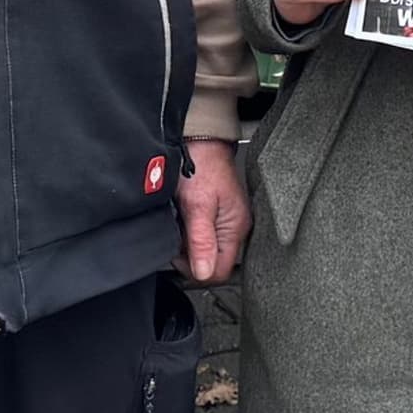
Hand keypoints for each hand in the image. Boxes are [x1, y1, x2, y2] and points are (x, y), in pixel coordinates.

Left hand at [176, 138, 251, 282]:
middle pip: (213, 262)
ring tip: (180, 222)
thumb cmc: (201, 165)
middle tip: (177, 235)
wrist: (200, 140)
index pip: (220, 271)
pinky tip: (184, 217)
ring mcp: (227, 221)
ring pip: (206, 250)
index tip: (178, 254)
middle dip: (191, 256)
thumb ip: (201, 241)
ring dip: (189, 243)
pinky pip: (203, 236)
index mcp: (235, 228)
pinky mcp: (218, 214)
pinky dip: (190, 232)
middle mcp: (235, 227)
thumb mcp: (197, 205)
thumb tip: (203, 272)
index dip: (196, 269)